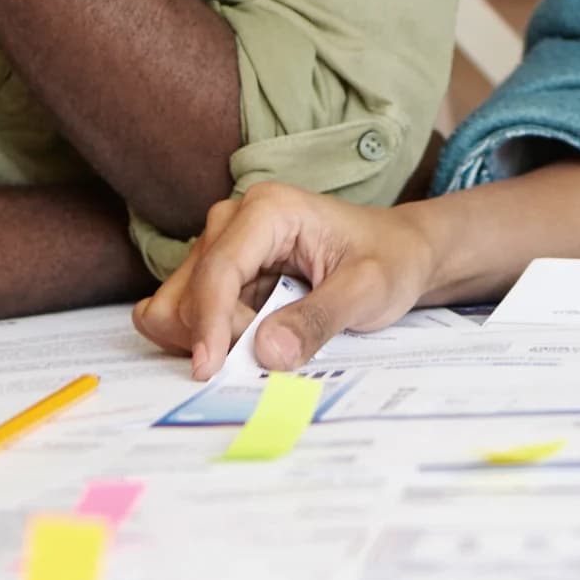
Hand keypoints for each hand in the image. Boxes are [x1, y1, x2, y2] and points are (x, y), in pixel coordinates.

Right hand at [133, 183, 439, 378]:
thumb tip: (266, 352)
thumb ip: (319, 319)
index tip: (209, 370)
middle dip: (218, 334)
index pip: (218, 270)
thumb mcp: (369, 290)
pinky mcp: (221, 276)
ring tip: (268, 340)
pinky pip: (190, 317)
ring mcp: (222, 248)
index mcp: (269, 209)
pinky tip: (251, 340)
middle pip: (189, 291)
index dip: (209, 323)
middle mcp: (233, 222)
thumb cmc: (389, 260)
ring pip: (179, 306)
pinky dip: (209, 339)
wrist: (400, 252)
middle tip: (271, 350)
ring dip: (211, 338)